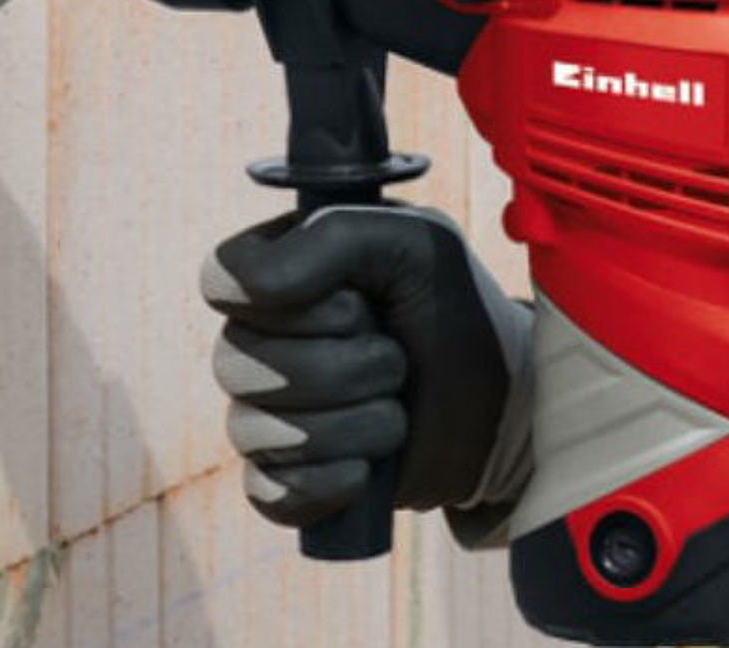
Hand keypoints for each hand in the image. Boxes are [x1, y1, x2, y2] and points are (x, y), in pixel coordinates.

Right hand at [200, 202, 532, 532]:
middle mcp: (257, 343)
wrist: (503, 407)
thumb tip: (253, 286)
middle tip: (397, 356)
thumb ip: (335, 235)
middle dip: (344, 365)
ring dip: (354, 421)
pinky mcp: (282, 483)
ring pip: (257, 430)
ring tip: (395, 406)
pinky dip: (334, 481)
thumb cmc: (457, 312)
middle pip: (239, 362)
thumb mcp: (418, 244)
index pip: (225, 281)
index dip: (295, 299)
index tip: (361, 297)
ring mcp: (263, 416)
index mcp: (278, 274)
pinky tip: (371, 466)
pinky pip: (270, 493)